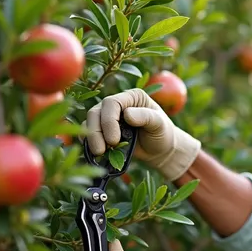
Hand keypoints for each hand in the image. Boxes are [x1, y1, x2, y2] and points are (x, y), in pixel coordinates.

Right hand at [82, 88, 200, 180]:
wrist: (161, 149)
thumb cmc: (162, 133)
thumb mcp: (159, 124)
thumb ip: (146, 117)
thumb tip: (127, 114)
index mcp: (132, 97)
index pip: (112, 103)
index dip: (109, 121)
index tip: (114, 140)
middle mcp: (117, 104)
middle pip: (96, 112)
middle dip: (96, 132)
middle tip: (102, 150)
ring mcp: (108, 117)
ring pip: (90, 122)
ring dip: (91, 138)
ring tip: (100, 153)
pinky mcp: (104, 130)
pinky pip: (89, 133)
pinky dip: (89, 142)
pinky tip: (94, 152)